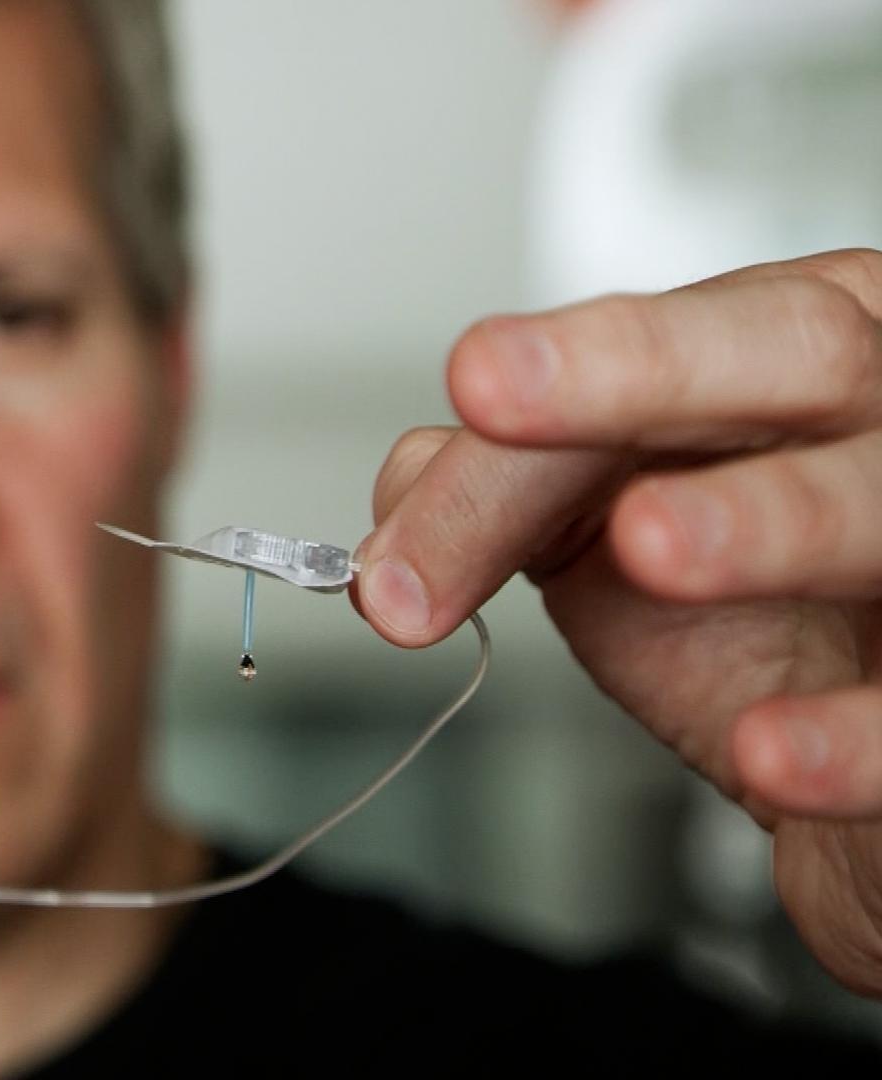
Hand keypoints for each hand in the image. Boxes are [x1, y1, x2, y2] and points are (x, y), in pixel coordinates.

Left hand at [354, 248, 881, 996]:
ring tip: (645, 548)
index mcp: (804, 352)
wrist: (861, 778)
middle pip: (800, 350)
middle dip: (642, 367)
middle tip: (496, 388)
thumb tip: (399, 499)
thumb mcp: (611, 534)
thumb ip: (500, 493)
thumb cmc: (754, 623)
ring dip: (764, 518)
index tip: (466, 388)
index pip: (678, 338)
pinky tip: (766, 756)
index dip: (559, 372)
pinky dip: (851, 738)